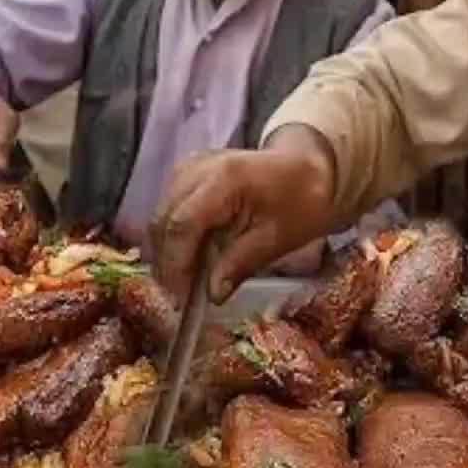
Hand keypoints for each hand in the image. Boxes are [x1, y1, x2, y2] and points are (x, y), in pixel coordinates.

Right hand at [151, 127, 337, 302]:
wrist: (307, 169)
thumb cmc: (299, 202)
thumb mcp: (276, 239)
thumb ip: (240, 264)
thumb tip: (212, 295)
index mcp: (224, 179)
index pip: (182, 226)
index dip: (176, 266)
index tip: (179, 300)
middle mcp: (197, 168)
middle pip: (163, 221)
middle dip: (167, 264)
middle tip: (178, 299)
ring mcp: (188, 167)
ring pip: (160, 217)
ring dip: (166, 252)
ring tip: (182, 284)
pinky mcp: (186, 174)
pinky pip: (168, 209)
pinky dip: (172, 238)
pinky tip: (187, 261)